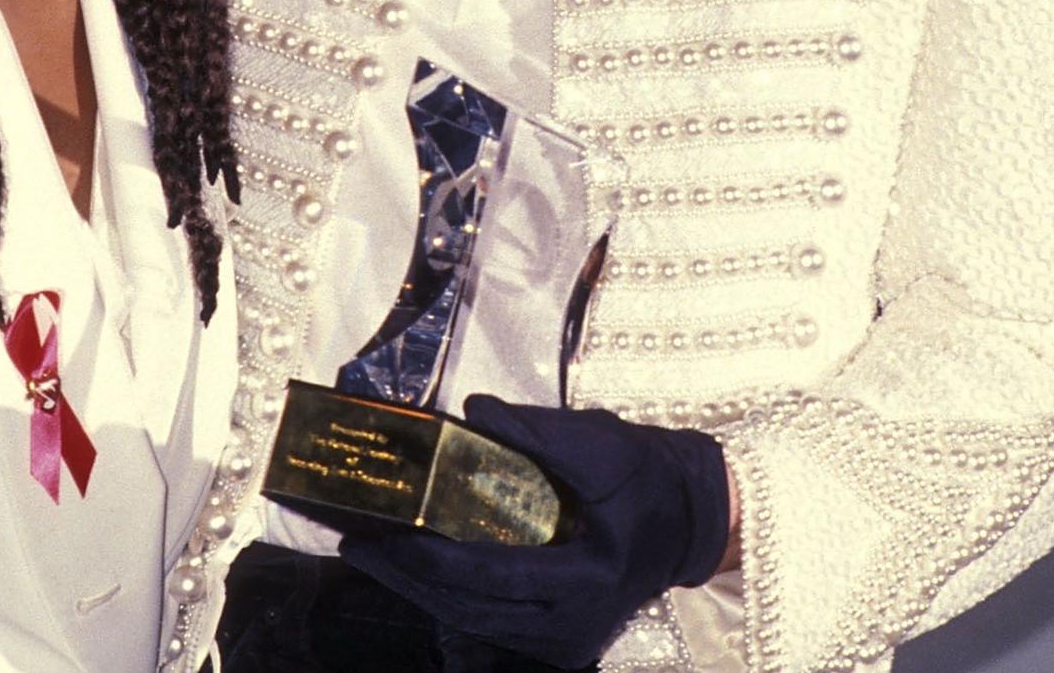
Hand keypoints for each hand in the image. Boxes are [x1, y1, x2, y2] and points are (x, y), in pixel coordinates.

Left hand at [337, 395, 731, 668]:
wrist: (698, 518)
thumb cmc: (649, 476)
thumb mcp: (599, 444)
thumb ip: (536, 431)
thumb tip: (472, 410)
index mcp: (587, 577)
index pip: (487, 574)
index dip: (425, 558)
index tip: (378, 534)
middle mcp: (574, 624)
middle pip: (468, 608)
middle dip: (405, 578)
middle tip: (355, 545)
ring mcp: (568, 642)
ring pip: (474, 624)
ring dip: (422, 591)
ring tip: (375, 555)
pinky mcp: (563, 643)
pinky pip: (493, 624)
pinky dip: (453, 598)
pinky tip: (418, 572)